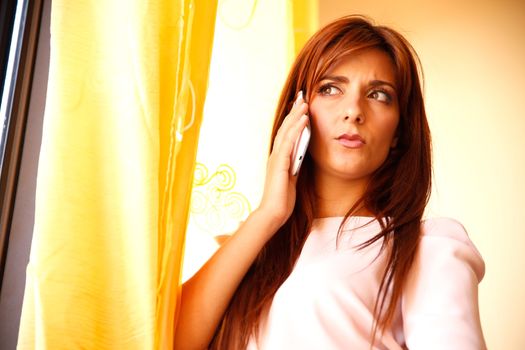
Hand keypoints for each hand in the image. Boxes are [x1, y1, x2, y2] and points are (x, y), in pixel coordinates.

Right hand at [257, 91, 309, 229]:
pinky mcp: (280, 163)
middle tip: (302, 98)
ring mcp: (277, 158)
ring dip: (296, 116)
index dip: (292, 120)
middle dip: (294, 112)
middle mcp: (276, 155)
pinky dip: (297, 128)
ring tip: (305, 103)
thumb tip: (301, 157)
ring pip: (287, 131)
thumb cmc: (282, 200)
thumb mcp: (292, 179)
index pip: (286, 135)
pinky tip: (304, 119)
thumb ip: (294, 166)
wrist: (273, 213)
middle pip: (285, 129)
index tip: (300, 108)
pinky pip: (289, 142)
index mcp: (278, 159)